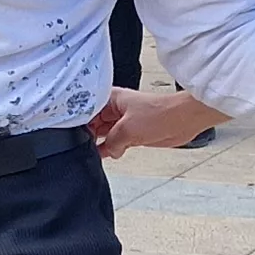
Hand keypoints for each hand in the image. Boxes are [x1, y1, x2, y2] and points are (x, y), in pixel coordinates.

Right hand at [87, 86, 223, 156]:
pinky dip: (110, 149)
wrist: (184, 120)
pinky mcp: (132, 134)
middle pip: (92, 123)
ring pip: (103, 134)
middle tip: (78, 147)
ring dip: (99, 143)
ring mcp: (123, 122)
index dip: (78, 121)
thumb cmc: (161, 114)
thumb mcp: (128, 129)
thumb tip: (106, 151)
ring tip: (89, 152)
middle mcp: (115, 109)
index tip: (70, 134)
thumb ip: (111, 142)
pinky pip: (115, 143)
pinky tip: (105, 156)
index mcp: (110, 99)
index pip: (86, 110)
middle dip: (87, 134)